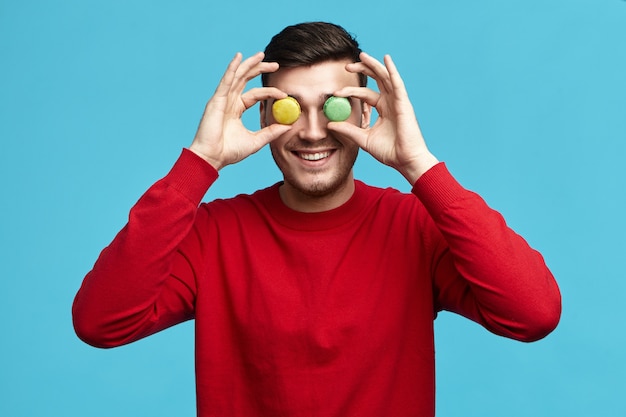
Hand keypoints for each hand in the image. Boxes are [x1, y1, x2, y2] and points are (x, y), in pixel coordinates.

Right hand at [189, 52, 291, 169]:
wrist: (213, 158)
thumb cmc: (229, 152)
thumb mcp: (256, 141)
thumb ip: (271, 132)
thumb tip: (289, 125)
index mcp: (236, 110)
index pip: (255, 95)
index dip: (270, 92)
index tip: (284, 94)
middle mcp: (229, 102)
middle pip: (246, 80)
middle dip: (259, 69)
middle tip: (276, 65)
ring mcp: (222, 100)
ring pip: (237, 76)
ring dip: (248, 64)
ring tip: (261, 55)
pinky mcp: (217, 100)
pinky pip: (226, 81)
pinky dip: (232, 68)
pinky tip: (239, 57)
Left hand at [328, 52, 438, 183]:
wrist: (404, 161)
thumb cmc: (389, 152)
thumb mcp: (363, 138)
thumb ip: (348, 130)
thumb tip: (330, 124)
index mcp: (383, 109)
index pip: (365, 95)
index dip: (351, 91)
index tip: (335, 93)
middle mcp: (390, 102)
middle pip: (376, 80)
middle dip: (362, 71)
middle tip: (346, 66)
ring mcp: (398, 101)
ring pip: (385, 77)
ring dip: (373, 65)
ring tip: (362, 56)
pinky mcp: (403, 103)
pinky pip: (397, 83)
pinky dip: (392, 70)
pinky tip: (386, 59)